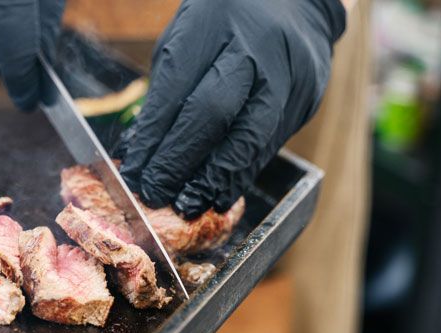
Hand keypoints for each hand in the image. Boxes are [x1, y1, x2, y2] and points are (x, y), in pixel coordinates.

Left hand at [119, 0, 345, 218]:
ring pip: (248, 138)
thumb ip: (164, 94)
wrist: (296, 4)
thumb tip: (137, 154)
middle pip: (212, 114)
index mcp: (212, 27)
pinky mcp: (306, 99)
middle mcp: (253, 50)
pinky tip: (218, 196)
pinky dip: (239, 176)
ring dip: (213, 180)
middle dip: (178, 162)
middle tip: (155, 193)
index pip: (176, 91)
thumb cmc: (224, 26)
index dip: (153, 138)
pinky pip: (269, 147)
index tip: (134, 172)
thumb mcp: (184, 41)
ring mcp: (286, 75)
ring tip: (188, 204)